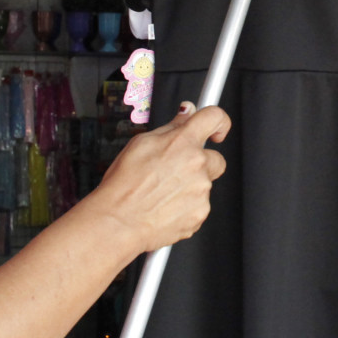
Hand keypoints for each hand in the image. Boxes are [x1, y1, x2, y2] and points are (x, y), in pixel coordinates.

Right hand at [85, 103, 229, 255]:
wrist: (119, 222)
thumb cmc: (123, 185)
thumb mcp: (140, 144)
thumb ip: (171, 128)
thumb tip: (186, 115)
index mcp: (183, 142)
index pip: (214, 118)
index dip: (218, 121)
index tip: (216, 130)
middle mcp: (197, 164)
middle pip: (216, 158)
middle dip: (202, 163)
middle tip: (176, 171)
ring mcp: (201, 191)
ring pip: (205, 184)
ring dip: (190, 187)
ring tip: (162, 193)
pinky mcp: (200, 213)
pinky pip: (199, 205)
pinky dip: (186, 206)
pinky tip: (165, 206)